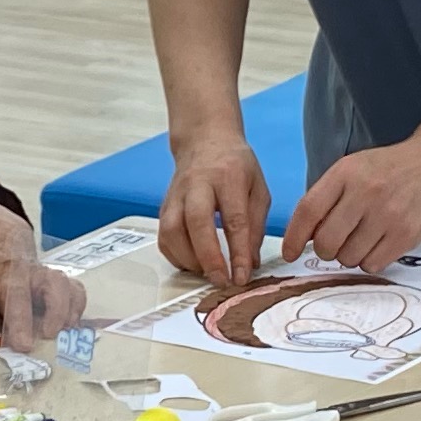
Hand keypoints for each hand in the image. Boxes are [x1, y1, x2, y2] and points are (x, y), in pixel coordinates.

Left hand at [0, 196, 87, 353]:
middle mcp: (8, 270)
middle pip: (16, 290)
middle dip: (20, 318)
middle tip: (24, 345)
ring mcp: (33, 271)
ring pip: (52, 283)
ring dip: (55, 308)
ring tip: (51, 333)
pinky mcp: (51, 275)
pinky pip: (72, 286)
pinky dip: (75, 304)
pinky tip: (69, 324)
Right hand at [160, 134, 272, 284]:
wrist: (205, 140)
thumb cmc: (235, 166)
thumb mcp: (258, 189)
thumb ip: (256, 226)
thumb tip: (249, 263)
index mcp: (228, 177)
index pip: (233, 219)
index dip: (238, 251)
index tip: (243, 275)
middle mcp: (197, 184)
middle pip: (196, 222)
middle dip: (208, 257)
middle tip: (221, 280)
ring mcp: (176, 194)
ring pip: (172, 230)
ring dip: (189, 259)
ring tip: (207, 272)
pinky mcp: (164, 205)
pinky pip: (163, 236)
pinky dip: (175, 255)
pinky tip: (192, 263)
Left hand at [283, 137, 420, 277]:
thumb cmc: (387, 169)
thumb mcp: (351, 168)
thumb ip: (326, 197)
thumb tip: (303, 237)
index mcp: (346, 173)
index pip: (309, 210)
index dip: (294, 237)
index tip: (289, 253)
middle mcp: (366, 192)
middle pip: (326, 242)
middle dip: (324, 249)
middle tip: (335, 242)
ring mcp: (388, 215)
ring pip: (348, 258)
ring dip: (348, 255)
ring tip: (361, 238)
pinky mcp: (406, 234)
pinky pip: (372, 265)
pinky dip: (369, 260)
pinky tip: (376, 244)